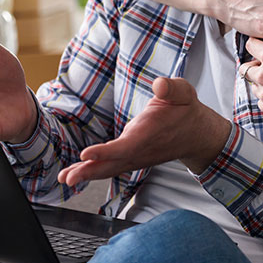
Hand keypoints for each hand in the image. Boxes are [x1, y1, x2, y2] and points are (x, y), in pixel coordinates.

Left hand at [57, 77, 230, 186]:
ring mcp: (136, 157)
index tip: (86, 154)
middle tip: (68, 177)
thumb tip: (160, 85)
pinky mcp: (133, 158)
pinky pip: (112, 167)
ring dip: (87, 173)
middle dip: (89, 170)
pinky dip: (94, 171)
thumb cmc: (186, 110)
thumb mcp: (184, 92)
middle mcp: (141, 149)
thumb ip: (172, 87)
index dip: (106, 152)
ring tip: (66, 177)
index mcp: (150, 133)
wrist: (196, 134)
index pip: (126, 146)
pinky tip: (78, 173)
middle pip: (113, 164)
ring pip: (110, 168)